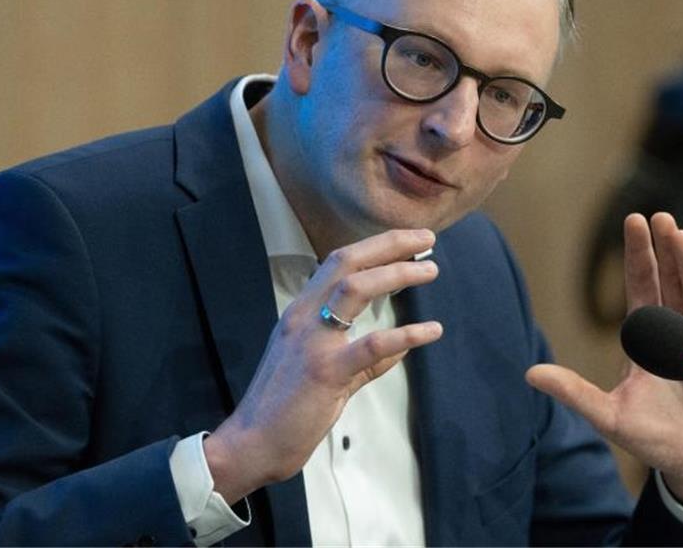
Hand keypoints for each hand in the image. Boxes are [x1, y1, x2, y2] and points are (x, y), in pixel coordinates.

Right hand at [202, 228, 442, 503]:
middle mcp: (303, 317)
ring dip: (397, 273)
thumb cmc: (284, 409)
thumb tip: (398, 348)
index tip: (407, 240)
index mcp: (301, 313)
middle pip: (347, 262)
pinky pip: (371, 345)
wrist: (251, 443)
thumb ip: (363, 359)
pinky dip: (405, 334)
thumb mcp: (323, 372)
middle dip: (389, 244)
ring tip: (430, 270)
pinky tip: (431, 330)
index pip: (338, 263)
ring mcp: (312, 342)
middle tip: (427, 239)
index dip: (375, 246)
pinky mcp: (324, 372)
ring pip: (356, 288)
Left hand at [526, 213, 682, 518]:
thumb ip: (574, 393)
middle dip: (666, 251)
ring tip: (682, 237)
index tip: (635, 220)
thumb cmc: (654, 438)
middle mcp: (678, 334)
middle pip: (672, 282)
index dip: (639, 255)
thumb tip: (530, 374)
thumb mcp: (608, 415)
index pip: (643, 286)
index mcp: (648, 337)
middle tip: (660, 216)